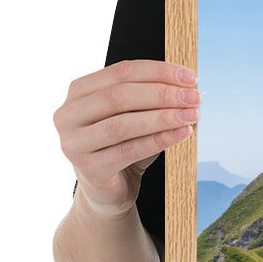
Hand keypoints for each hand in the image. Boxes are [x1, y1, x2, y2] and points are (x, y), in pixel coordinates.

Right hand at [54, 60, 200, 217]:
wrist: (108, 190)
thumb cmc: (123, 145)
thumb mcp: (135, 115)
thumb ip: (152, 97)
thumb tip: (188, 86)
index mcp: (78, 92)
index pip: (121, 72)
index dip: (159, 72)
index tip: (191, 78)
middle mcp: (68, 115)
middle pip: (120, 96)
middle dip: (163, 94)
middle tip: (194, 97)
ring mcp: (73, 143)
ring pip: (123, 124)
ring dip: (163, 117)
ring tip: (192, 115)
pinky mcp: (87, 169)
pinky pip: (129, 151)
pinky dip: (159, 140)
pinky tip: (182, 134)